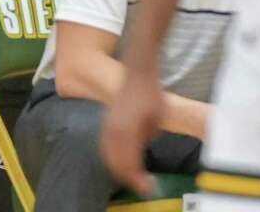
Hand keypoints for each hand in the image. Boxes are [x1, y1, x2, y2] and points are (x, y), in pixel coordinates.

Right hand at [101, 70, 162, 194]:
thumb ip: (145, 140)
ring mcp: (106, 125)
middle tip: (142, 184)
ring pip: (107, 156)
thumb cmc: (152, 95)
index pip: (130, 164)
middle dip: (129, 177)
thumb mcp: (156, 122)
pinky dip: (110, 158)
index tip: (148, 186)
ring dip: (118, 169)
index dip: (138, 179)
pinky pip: (103, 146)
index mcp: (127, 131)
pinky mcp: (105, 122)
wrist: (138, 73)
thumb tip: (140, 153)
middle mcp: (113, 130)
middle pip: (116, 163)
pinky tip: (118, 162)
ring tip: (132, 176)